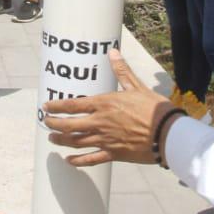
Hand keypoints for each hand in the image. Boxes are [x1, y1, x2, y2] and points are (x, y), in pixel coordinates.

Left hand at [42, 50, 180, 166]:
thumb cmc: (153, 108)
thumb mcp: (137, 87)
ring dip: (61, 140)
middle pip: (69, 125)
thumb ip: (122, 71)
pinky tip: (69, 160)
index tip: (46, 107)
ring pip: (76, 142)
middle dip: (54, 124)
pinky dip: (78, 161)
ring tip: (52, 138)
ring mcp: (105, 140)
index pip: (73, 105)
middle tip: (46, 122)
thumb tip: (112, 52)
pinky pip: (90, 159)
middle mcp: (100, 123)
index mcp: (104, 104)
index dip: (56, 106)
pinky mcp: (113, 154)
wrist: (167, 132)